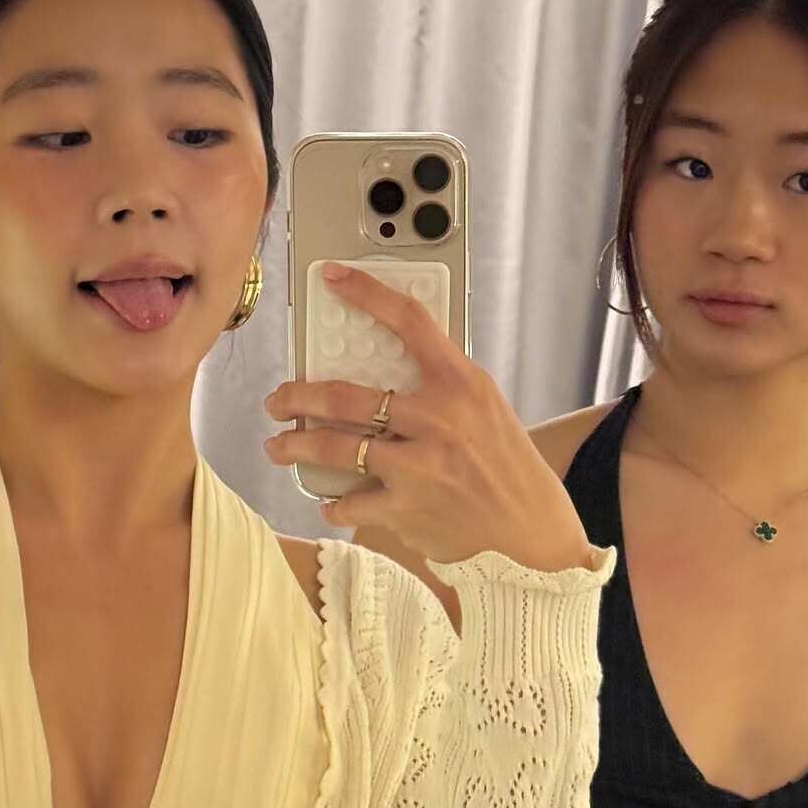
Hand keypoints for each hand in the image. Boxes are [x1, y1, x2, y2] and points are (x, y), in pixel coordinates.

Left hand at [263, 263, 594, 568]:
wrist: (529, 530)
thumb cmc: (505, 463)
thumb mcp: (483, 407)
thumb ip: (440, 386)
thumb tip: (386, 368)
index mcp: (460, 383)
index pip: (410, 321)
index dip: (367, 293)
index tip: (333, 277)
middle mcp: (436, 420)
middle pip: (346, 396)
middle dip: (299, 396)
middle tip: (280, 398)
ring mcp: (417, 467)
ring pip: (335, 448)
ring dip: (296, 446)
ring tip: (279, 445)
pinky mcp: (405, 510)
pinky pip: (349, 502)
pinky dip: (334, 502)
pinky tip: (329, 500)